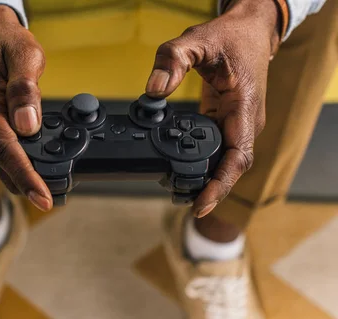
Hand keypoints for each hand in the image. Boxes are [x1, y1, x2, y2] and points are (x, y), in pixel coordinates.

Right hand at [0, 5, 51, 210]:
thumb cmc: (5, 45)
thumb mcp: (24, 56)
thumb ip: (25, 90)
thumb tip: (28, 125)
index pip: (6, 151)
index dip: (27, 178)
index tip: (44, 198)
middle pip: (4, 167)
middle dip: (30, 185)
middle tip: (58, 197)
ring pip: (2, 166)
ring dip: (25, 175)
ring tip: (55, 180)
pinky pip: (3, 157)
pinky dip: (21, 164)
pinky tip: (40, 165)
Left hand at [145, 0, 280, 217]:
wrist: (249, 31)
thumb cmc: (229, 37)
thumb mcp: (197, 40)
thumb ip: (172, 61)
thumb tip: (152, 91)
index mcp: (243, 108)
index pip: (237, 158)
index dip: (220, 185)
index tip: (201, 204)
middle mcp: (243, 123)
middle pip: (229, 168)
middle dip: (208, 189)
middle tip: (180, 203)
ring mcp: (234, 126)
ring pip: (221, 162)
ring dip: (204, 180)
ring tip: (177, 193)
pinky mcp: (224, 124)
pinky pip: (213, 151)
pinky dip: (198, 163)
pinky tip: (179, 171)